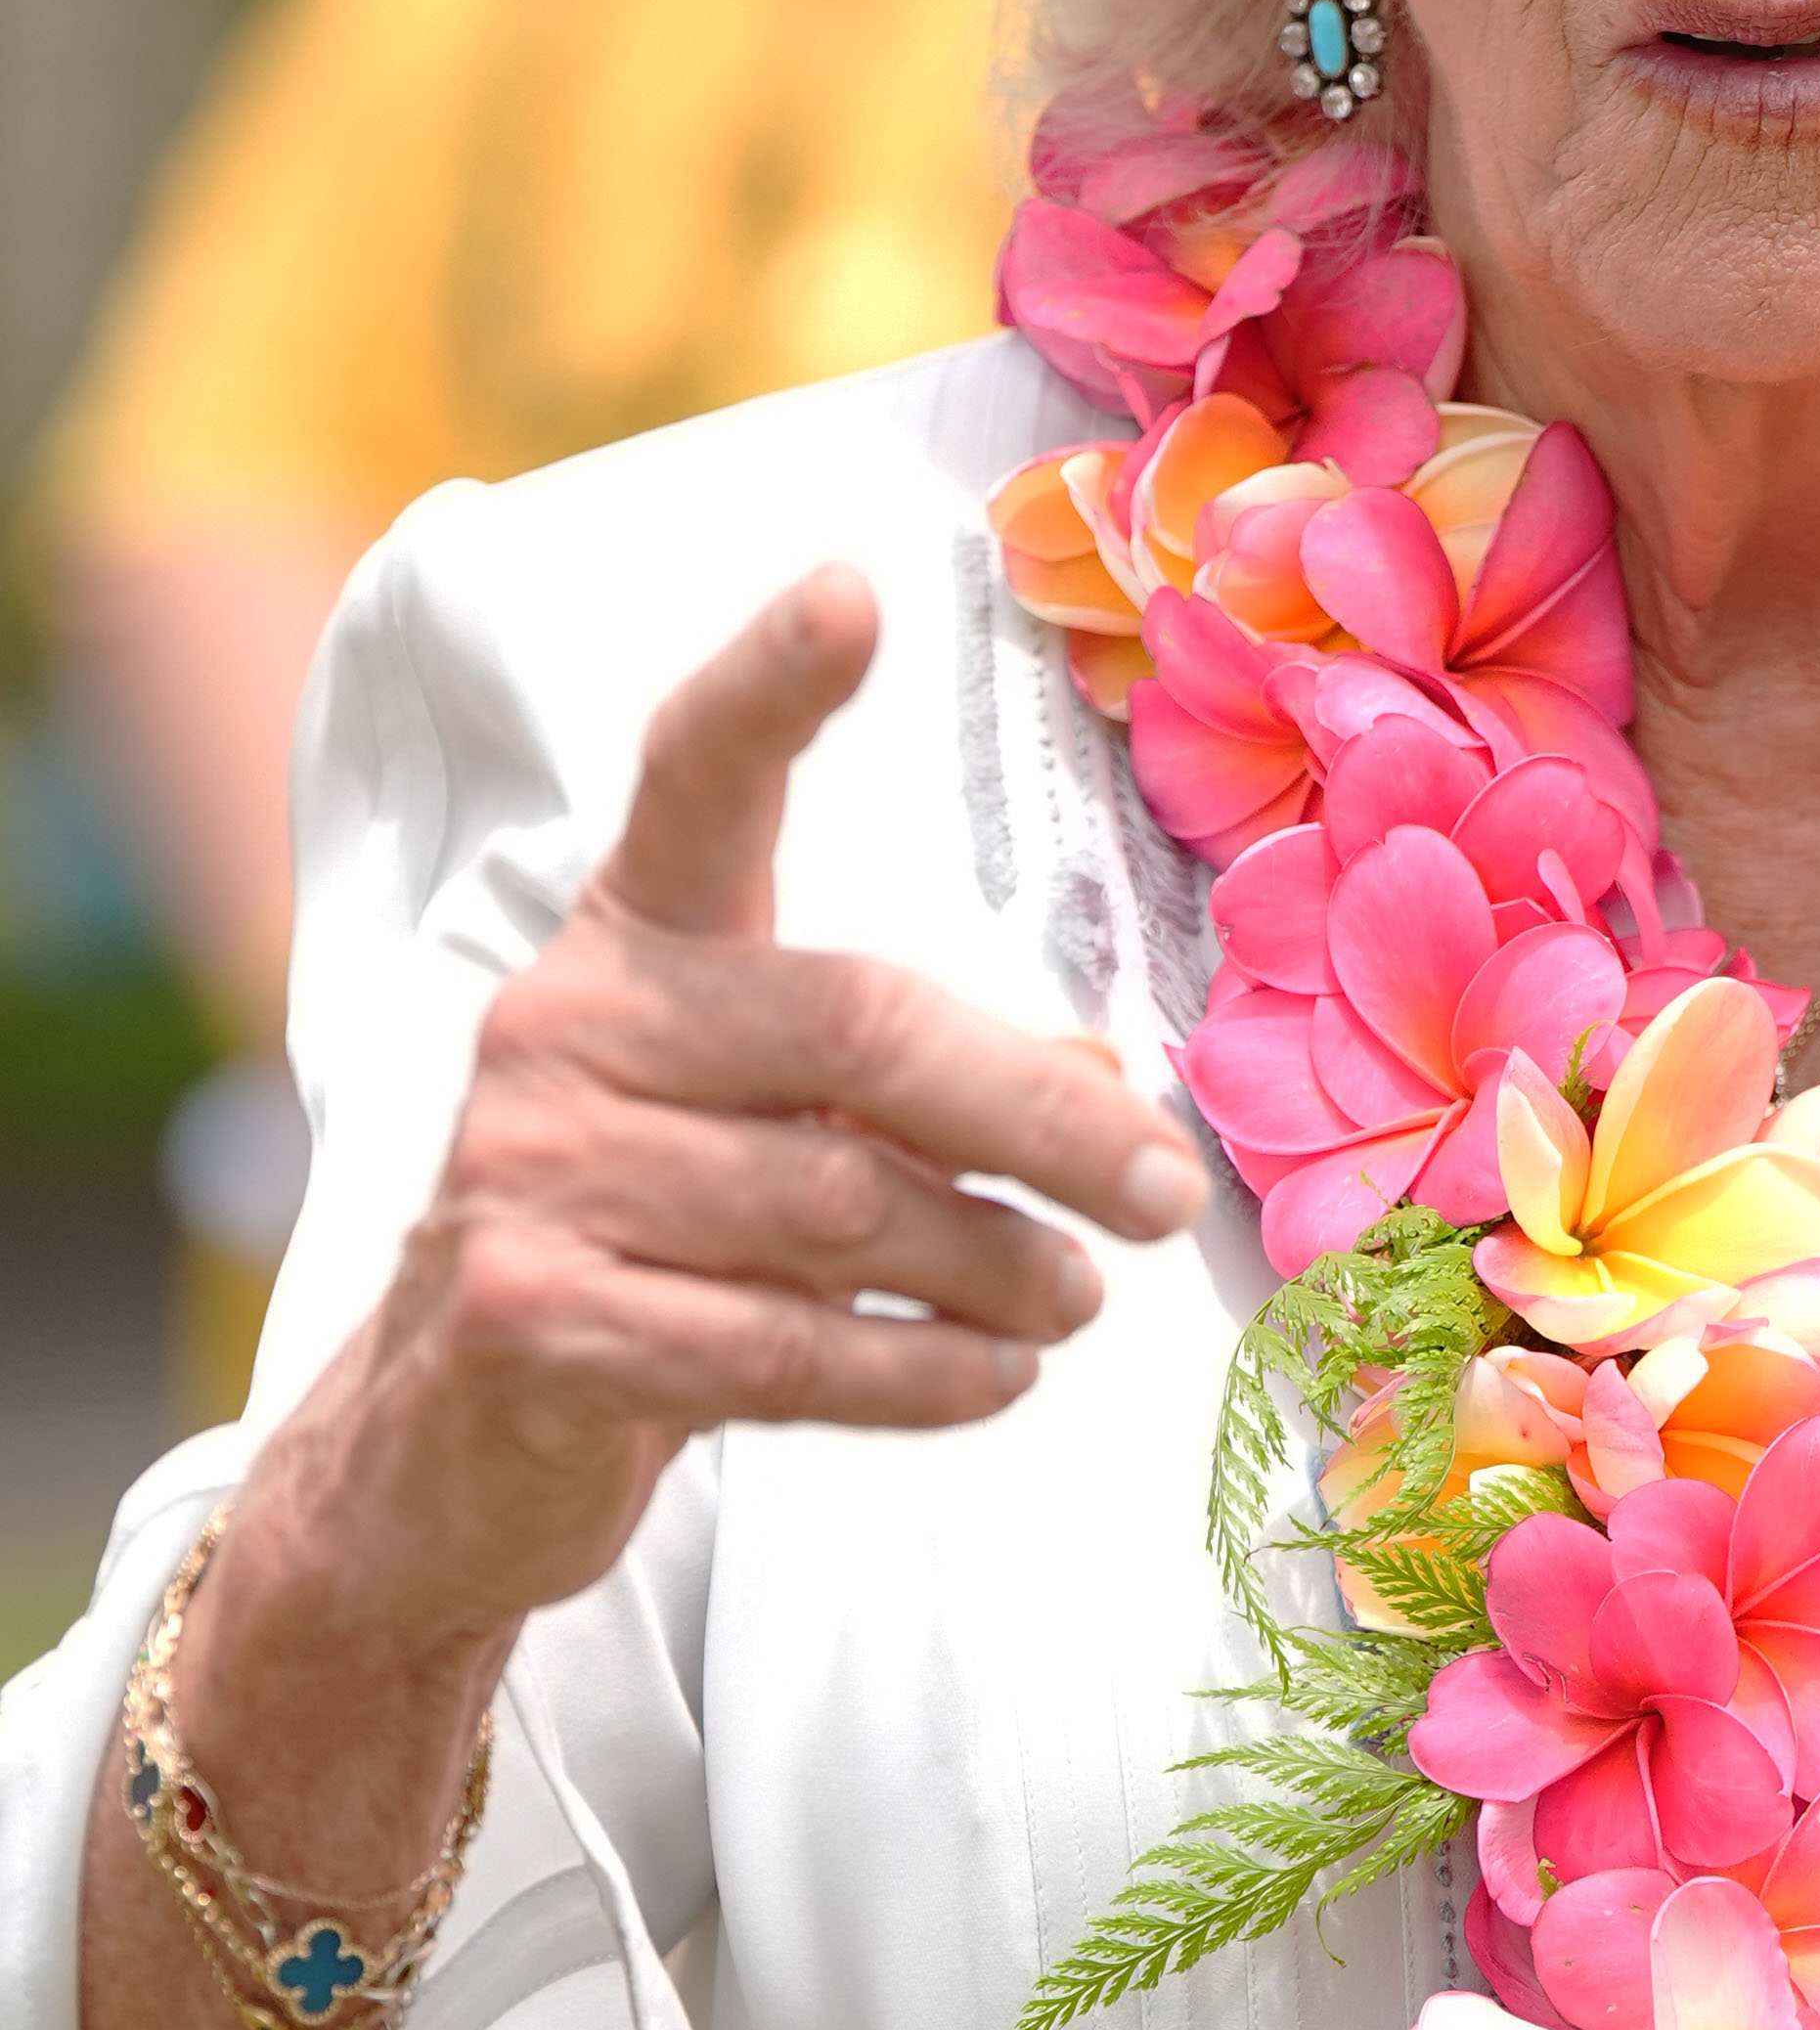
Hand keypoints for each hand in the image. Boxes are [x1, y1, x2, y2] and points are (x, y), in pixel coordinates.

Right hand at [202, 567, 1207, 1735]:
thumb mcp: (782, 1126)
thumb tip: (1107, 1088)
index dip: (773, 683)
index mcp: (635, 931)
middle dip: (1043, 1121)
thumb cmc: (663, 1238)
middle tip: (1159, 1194)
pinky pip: (786, 1348)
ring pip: (845, 1208)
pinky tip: (993, 1377)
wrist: (450, 1438)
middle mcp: (564, 1019)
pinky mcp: (530, 1317)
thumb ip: (920, 1085)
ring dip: (1000, 1268)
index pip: (699, 773)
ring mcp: (530, 1167)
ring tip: (1076, 1300)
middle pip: (862, 1030)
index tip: (852, 591)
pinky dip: (925, 1372)